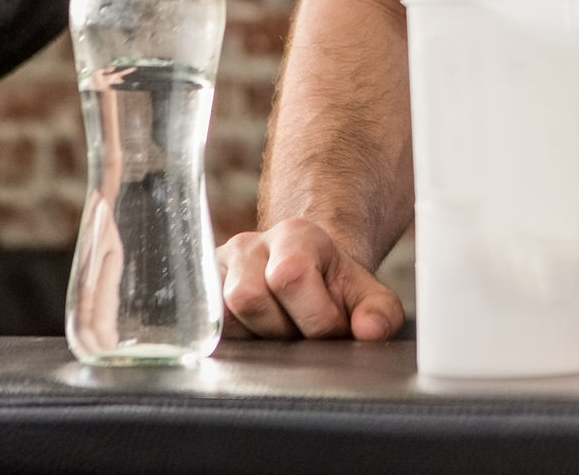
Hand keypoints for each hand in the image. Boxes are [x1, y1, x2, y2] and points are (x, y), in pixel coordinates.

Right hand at [217, 218, 404, 340]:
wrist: (302, 277)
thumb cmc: (331, 288)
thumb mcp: (364, 295)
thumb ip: (379, 312)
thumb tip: (371, 331)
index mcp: (295, 235)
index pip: (291, 276)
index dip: (316, 317)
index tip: (334, 329)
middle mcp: (248, 245)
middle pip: (249, 297)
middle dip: (282, 329)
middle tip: (302, 332)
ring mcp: (217, 270)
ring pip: (222, 316)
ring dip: (256, 338)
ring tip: (279, 333)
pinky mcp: (198, 295)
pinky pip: (206, 330)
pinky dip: (234, 343)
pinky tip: (256, 337)